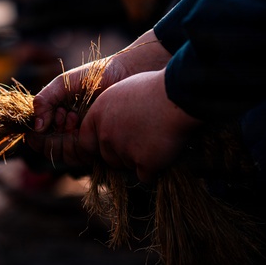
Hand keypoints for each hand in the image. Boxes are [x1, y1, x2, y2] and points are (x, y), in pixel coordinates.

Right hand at [26, 29, 169, 156]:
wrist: (125, 74)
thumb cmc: (93, 76)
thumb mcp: (63, 84)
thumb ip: (45, 99)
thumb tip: (36, 127)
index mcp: (58, 120)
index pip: (40, 140)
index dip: (39, 135)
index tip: (46, 120)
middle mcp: (70, 133)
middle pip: (53, 151)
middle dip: (53, 136)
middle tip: (64, 115)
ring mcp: (86, 140)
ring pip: (67, 156)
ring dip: (65, 138)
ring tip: (73, 116)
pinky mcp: (101, 145)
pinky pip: (85, 155)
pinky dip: (78, 141)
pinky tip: (82, 121)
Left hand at [77, 69, 201, 183]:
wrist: (179, 96)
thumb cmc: (156, 88)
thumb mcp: (123, 92)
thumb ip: (112, 112)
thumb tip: (112, 123)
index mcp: (98, 115)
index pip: (86, 141)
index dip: (99, 145)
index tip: (112, 144)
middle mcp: (106, 135)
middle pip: (108, 158)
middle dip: (123, 155)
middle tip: (143, 140)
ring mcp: (123, 150)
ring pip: (127, 166)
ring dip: (140, 160)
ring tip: (157, 139)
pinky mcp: (143, 163)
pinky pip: (146, 176)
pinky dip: (155, 169)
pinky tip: (165, 151)